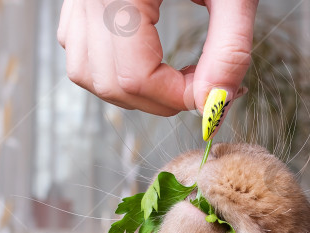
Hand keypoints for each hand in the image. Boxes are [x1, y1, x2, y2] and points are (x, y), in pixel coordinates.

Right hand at [57, 0, 256, 114]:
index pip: (134, 76)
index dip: (177, 98)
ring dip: (135, 91)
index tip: (214, 96)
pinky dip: (114, 69)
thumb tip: (216, 104)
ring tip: (179, 75)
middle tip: (202, 88)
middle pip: (109, 83)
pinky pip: (81, 51)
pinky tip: (152, 57)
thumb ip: (229, 49)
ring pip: (88, 75)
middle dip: (159, 99)